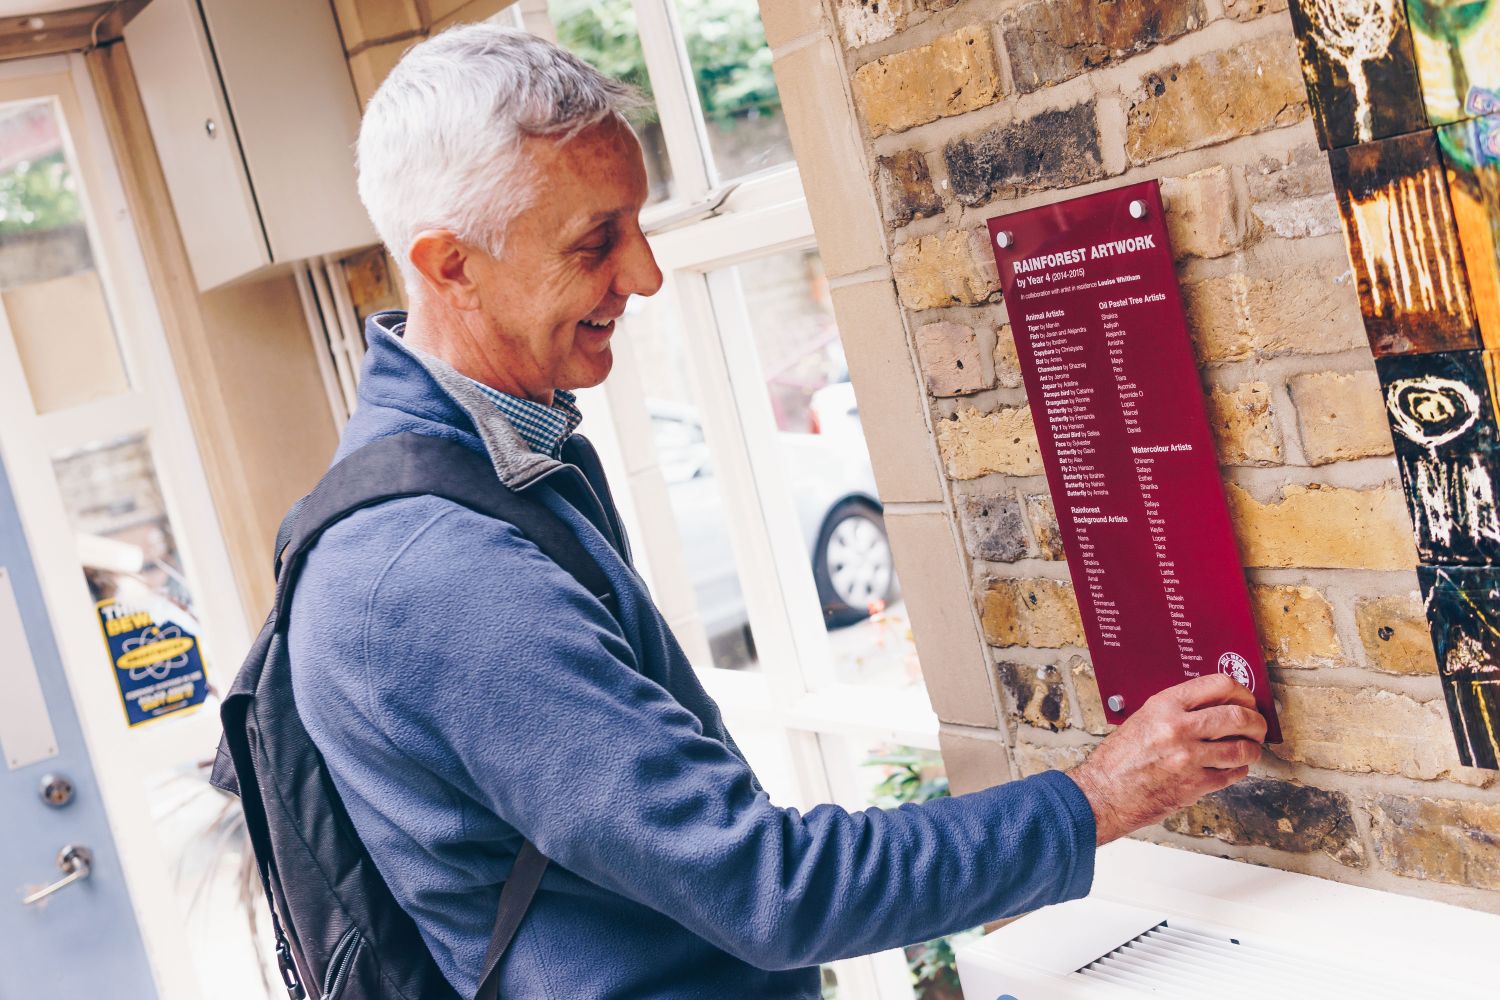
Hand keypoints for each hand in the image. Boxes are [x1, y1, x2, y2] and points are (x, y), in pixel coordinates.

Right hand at [1068, 674, 1266, 845]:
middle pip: (1238, 716)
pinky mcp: (1195, 785)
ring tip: (1249, 748)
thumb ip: (1176, 710)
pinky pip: (1233, 773)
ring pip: (1242, 748)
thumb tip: (1214, 706)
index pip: (1218, 686)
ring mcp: (1189, 758)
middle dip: (1256, 721)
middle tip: (1258, 725)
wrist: (1103, 792)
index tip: (1247, 699)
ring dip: (1252, 748)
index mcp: (1164, 706)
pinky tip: (1233, 766)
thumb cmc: (1118, 759)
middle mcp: (1178, 728)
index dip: (1242, 691)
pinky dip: (1239, 769)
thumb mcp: (1144, 719)